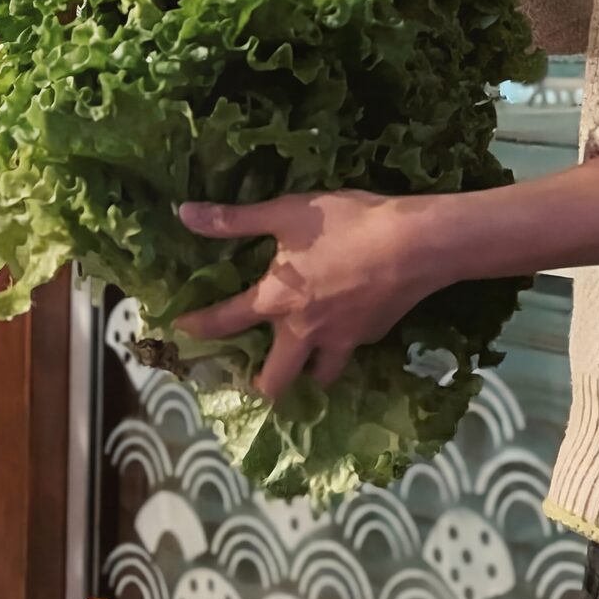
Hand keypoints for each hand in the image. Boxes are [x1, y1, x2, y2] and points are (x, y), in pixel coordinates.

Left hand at [174, 189, 436, 401]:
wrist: (416, 244)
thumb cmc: (347, 225)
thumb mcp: (287, 213)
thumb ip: (235, 219)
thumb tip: (183, 213)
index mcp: (277, 302)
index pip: (226, 321)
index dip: (200, 326)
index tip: (183, 331)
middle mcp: (304, 331)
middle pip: (275, 381)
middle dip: (261, 385)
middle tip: (256, 376)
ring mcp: (341, 340)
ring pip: (318, 377)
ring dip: (307, 374)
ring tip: (304, 361)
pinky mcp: (371, 336)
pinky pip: (349, 351)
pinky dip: (342, 346)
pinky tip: (347, 326)